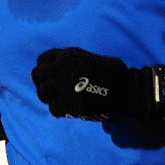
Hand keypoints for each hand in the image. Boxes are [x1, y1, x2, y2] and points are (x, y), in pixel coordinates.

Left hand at [32, 47, 164, 120]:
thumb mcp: (90, 59)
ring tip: (61, 99)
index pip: (42, 60)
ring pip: (42, 92)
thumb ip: (71, 64)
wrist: (127, 90)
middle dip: (44, 83)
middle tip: (54, 91)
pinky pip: (53, 108)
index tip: (53, 77)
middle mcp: (63, 67)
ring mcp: (64, 86)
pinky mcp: (68, 104)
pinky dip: (61, 110)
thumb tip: (54, 73)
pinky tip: (70, 108)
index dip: (46, 70)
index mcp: (69, 55)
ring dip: (50, 97)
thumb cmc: (114, 74)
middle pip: (37, 75)